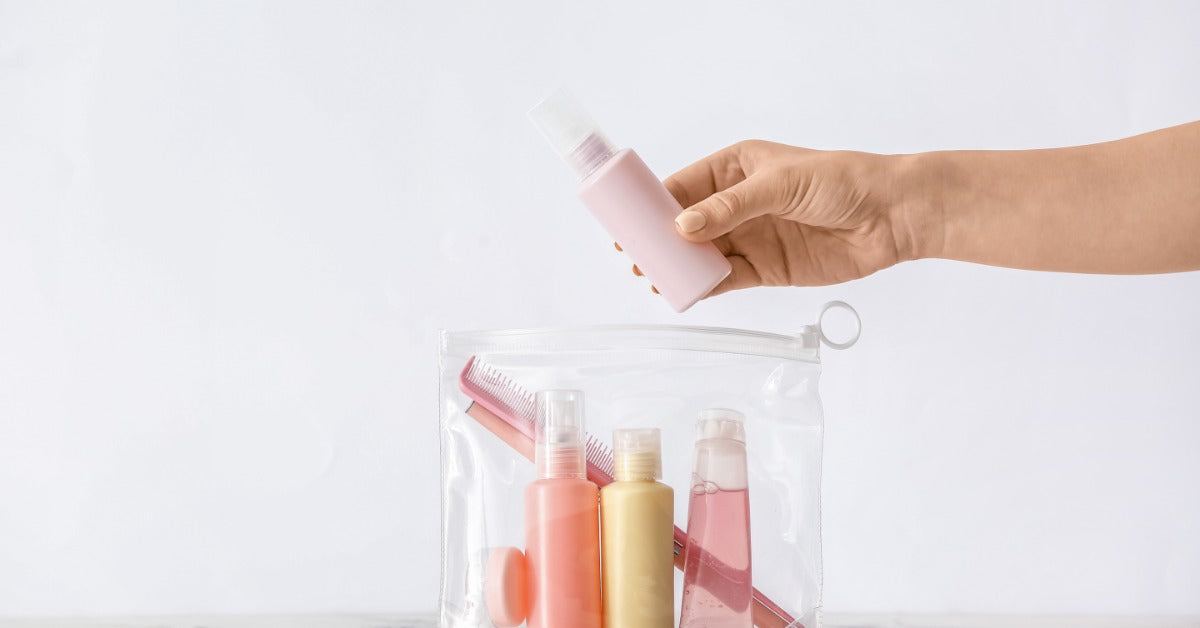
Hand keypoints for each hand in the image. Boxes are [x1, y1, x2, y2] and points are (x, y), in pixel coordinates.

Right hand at [659, 140, 934, 295]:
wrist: (890, 216)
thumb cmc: (841, 181)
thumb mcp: (780, 184)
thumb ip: (731, 207)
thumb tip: (684, 225)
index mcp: (736, 168)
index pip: (685, 185)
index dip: (655, 204)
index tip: (629, 221)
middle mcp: (739, 203)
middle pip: (687, 223)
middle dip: (659, 239)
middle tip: (634, 255)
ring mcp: (752, 236)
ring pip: (703, 253)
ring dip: (679, 265)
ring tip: (652, 277)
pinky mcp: (767, 268)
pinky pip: (728, 278)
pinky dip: (706, 286)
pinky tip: (686, 292)